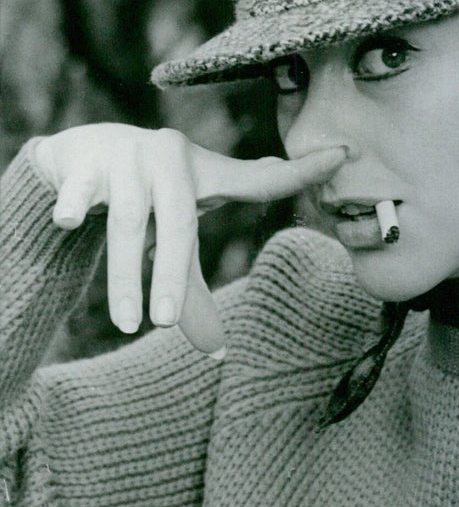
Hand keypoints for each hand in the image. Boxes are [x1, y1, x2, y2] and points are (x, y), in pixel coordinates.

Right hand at [34, 124, 344, 355]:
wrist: (82, 153)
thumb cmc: (147, 198)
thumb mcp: (174, 235)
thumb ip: (194, 287)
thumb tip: (217, 353)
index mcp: (206, 174)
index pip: (258, 180)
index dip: (299, 172)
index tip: (343, 156)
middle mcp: (171, 161)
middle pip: (178, 226)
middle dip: (173, 277)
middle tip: (169, 325)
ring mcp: (126, 161)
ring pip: (127, 222)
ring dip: (123, 274)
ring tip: (127, 322)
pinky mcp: (81, 165)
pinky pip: (77, 191)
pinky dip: (72, 205)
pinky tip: (67, 221)